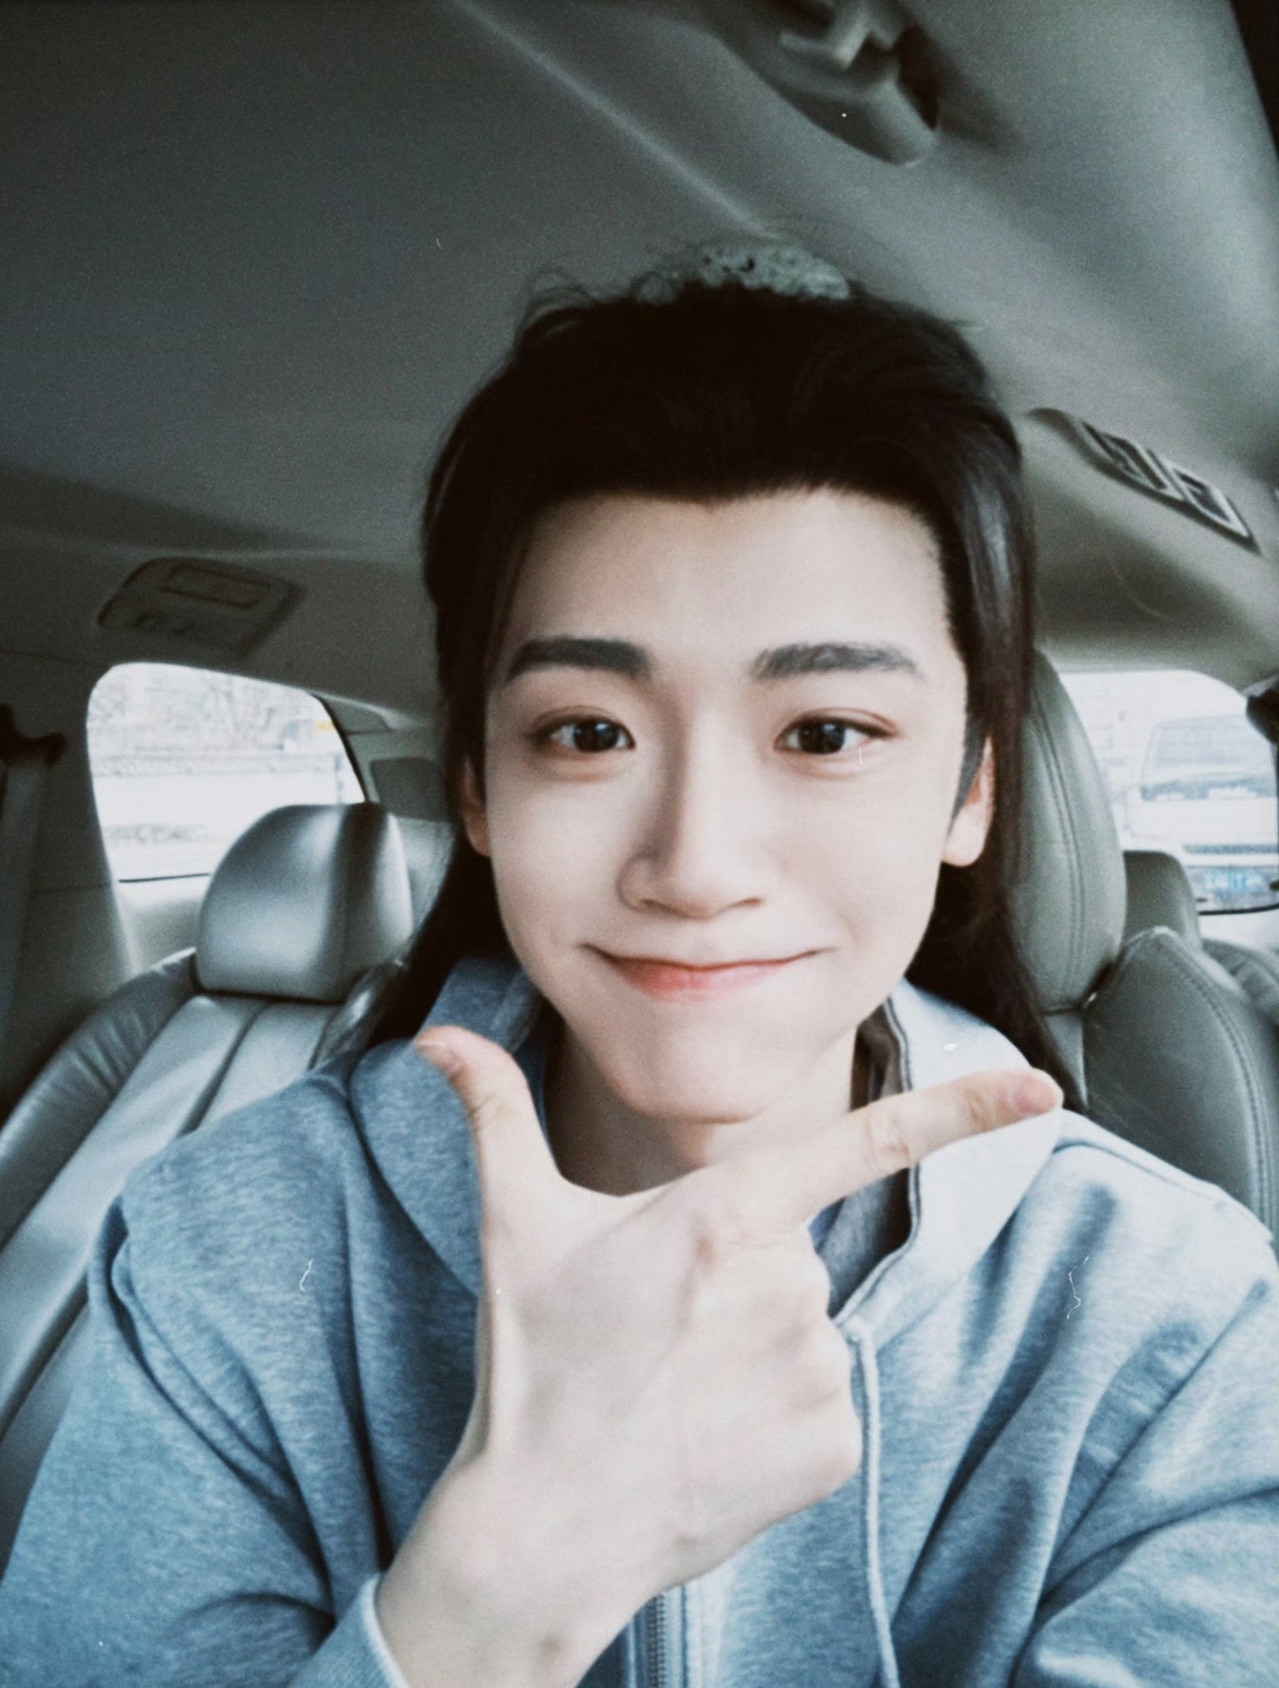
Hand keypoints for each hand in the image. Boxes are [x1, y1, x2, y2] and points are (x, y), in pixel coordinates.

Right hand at [377, 1029, 1059, 1685]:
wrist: (544, 1525)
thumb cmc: (531, 1364)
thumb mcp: (512, 1227)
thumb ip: (492, 1114)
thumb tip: (437, 1041)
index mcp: (719, 1217)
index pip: (861, 1143)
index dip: (961, 1108)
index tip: (1045, 1086)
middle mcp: (783, 1287)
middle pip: (789, 1254)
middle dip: (735, 1281)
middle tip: (658, 1332)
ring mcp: (813, 1372)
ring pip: (805, 1327)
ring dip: (754, 1348)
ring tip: (678, 1388)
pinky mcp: (833, 1446)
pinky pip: (823, 1401)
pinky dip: (777, 1415)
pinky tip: (712, 1436)